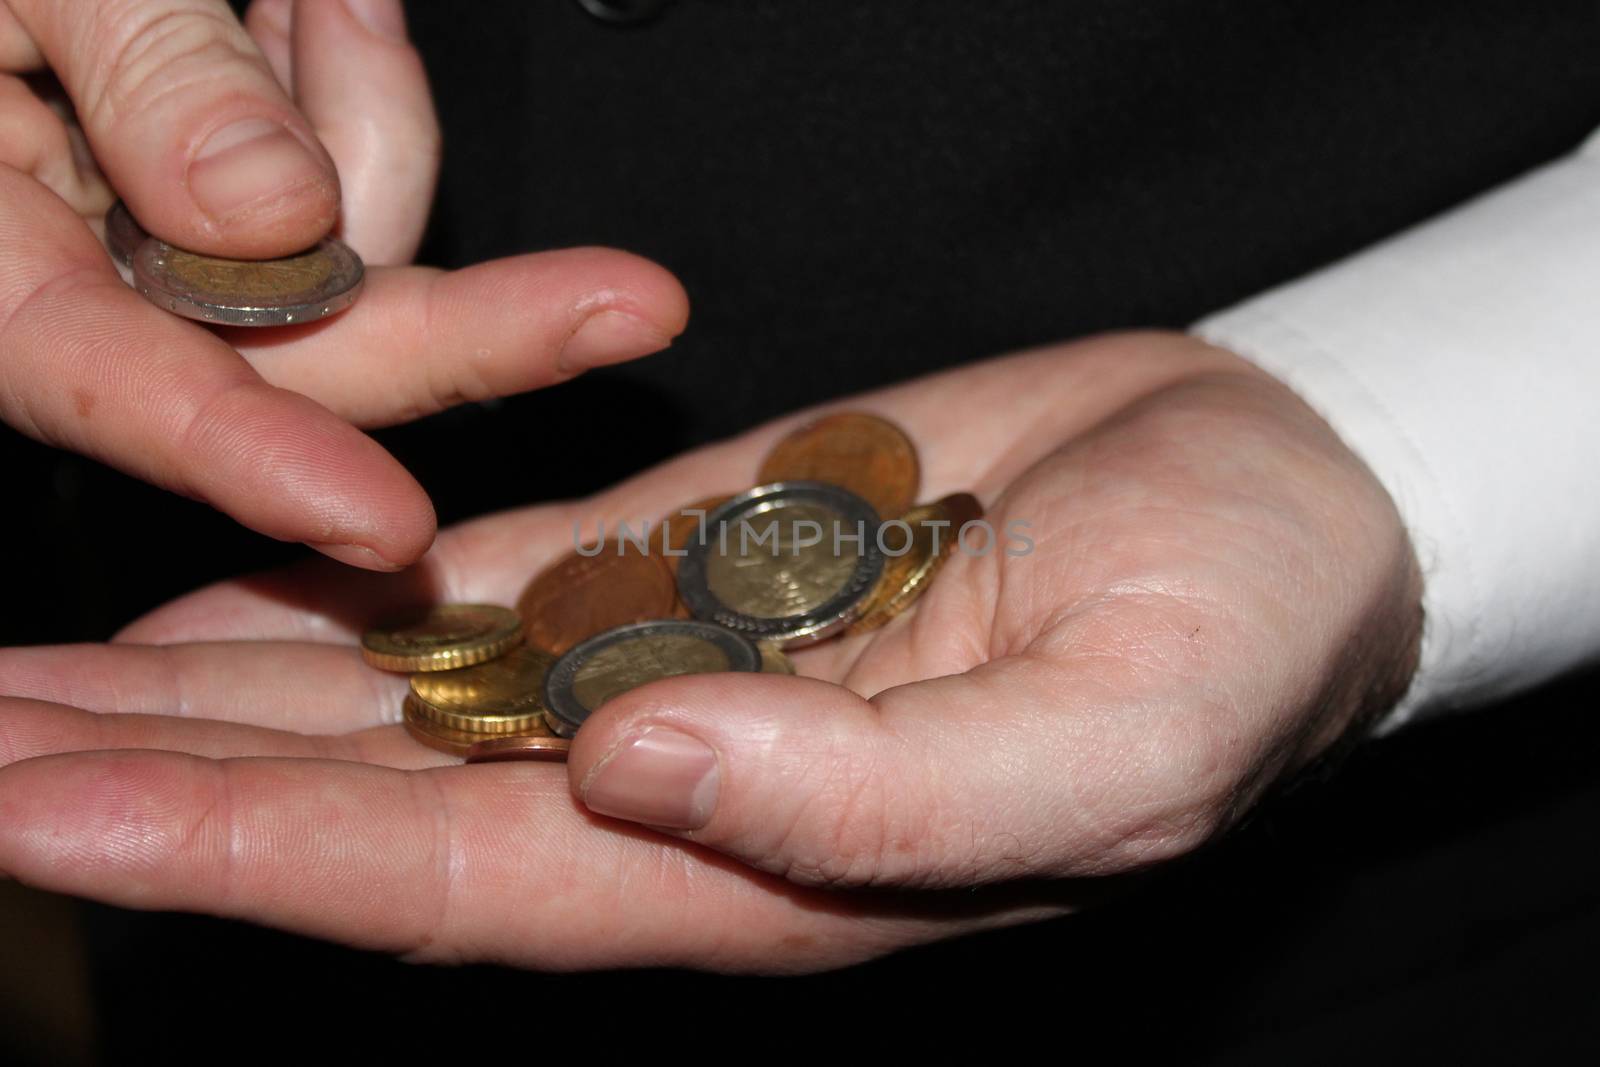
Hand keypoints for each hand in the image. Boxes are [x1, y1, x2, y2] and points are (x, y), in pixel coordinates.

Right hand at [0, 0, 686, 568]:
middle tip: (630, 305)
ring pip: (351, 247)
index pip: (130, 394)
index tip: (387, 523)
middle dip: (476, 325)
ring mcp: (163, 238)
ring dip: (373, 117)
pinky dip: (348, 89)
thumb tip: (277, 215)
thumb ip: (142, 77)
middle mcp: (84, 280)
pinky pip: (344, 175)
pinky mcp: (222, 194)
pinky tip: (304, 12)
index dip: (262, 464)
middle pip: (307, 357)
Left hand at [0, 332, 1421, 970]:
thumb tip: (634, 754)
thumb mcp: (1117, 742)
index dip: (244, 852)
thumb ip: (874, 798)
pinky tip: (224, 583)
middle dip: (165, 779)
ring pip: (405, 694)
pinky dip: (350, 585)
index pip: (454, 885)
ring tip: (24, 682)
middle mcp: (686, 783)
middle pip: (376, 802)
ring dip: (218, 684)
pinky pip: (488, 579)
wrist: (1275, 492)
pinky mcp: (704, 545)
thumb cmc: (1239, 634)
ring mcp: (683, 656)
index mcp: (764, 867)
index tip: (45, 809)